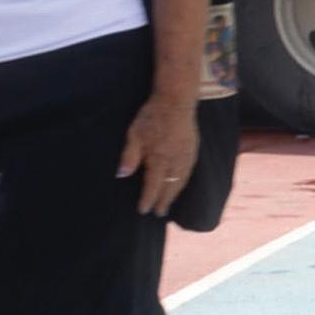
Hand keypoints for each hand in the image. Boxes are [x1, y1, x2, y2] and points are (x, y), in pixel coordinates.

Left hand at [118, 93, 199, 216]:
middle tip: (159, 213)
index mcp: (159, 159)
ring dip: (174, 194)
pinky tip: (180, 184)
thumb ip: (129, 155)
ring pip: (181, 181)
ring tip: (169, 203)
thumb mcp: (134, 134)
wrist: (176, 101)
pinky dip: (184, 182)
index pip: (153, 185)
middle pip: (169, 187)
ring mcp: (186, 156)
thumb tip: (122, 175)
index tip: (144, 210)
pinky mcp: (193, 150)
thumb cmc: (152, 116)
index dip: (148, 199)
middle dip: (163, 201)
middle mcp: (174, 161)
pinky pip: (188, 172)